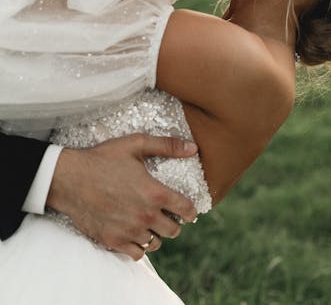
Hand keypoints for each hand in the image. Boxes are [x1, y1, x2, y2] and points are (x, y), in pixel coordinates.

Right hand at [46, 133, 197, 259]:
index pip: (186, 210)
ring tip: (150, 223)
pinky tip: (134, 233)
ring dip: (156, 234)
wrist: (70, 178)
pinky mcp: (112, 241)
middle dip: (174, 222)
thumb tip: (193, 148)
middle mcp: (145, 216)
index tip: (188, 210)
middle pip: (173, 230)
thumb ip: (167, 145)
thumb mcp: (136, 144)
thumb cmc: (103, 158)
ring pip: (156, 243)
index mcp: (155, 193)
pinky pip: (136, 253)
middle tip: (166, 214)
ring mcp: (129, 231)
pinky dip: (138, 246)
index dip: (191, 210)